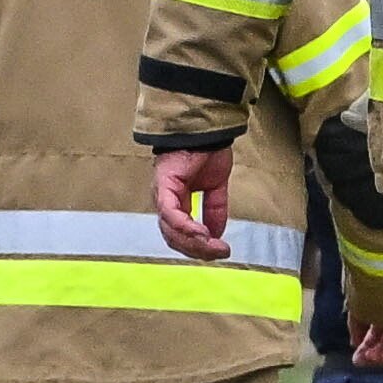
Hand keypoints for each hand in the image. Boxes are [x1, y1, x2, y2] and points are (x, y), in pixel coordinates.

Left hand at [149, 140, 239, 260]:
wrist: (207, 129)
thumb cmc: (207, 151)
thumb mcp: (215, 187)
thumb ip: (214, 211)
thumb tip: (216, 236)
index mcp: (175, 203)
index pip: (180, 236)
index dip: (198, 248)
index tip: (220, 251)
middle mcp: (165, 202)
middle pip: (173, 238)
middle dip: (197, 250)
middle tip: (219, 253)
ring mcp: (162, 195)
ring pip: (170, 231)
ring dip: (194, 243)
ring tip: (214, 247)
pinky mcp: (164, 187)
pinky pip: (171, 214)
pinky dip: (186, 228)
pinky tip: (203, 234)